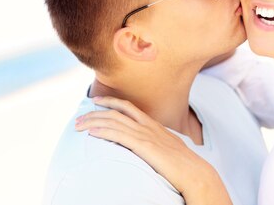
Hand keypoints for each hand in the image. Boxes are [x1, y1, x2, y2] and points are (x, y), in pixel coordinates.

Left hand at [75, 96, 231, 204]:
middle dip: (96, 112)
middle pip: (117, 112)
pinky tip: (91, 133)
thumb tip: (150, 148)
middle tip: (79, 117)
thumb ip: (158, 144)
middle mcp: (149, 126)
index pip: (129, 107)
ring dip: (93, 121)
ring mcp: (146, 135)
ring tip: (78, 125)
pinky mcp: (143, 146)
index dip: (111, 102)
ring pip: (114, 121)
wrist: (195, 172)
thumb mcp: (169, 149)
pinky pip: (118, 134)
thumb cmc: (184, 165)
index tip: (97, 102)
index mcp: (154, 126)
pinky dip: (103, 131)